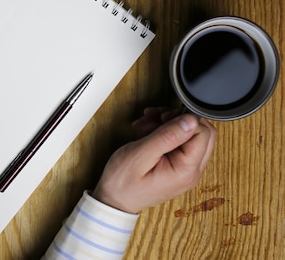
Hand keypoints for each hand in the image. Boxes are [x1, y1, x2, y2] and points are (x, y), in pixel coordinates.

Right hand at [91, 108, 216, 213]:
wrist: (113, 200)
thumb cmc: (123, 182)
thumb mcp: (140, 154)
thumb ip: (167, 137)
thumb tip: (191, 120)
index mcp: (186, 170)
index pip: (203, 134)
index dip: (184, 120)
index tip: (162, 117)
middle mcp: (191, 172)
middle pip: (201, 134)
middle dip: (177, 119)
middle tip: (155, 117)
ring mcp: (185, 170)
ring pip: (189, 135)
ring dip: (167, 124)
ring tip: (144, 124)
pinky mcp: (177, 167)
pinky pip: (179, 143)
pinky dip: (163, 132)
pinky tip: (146, 131)